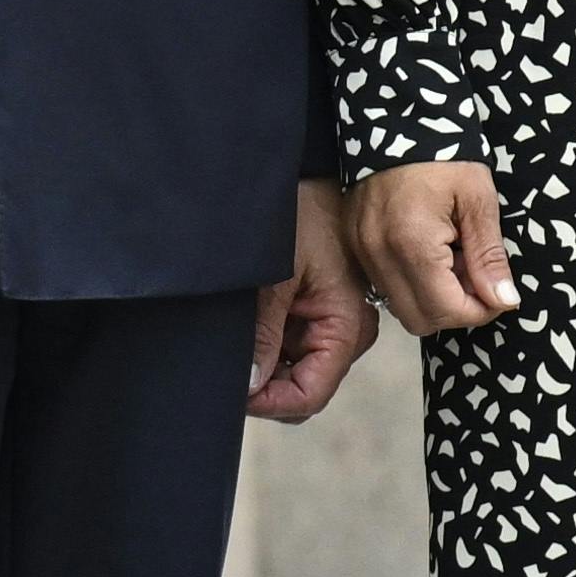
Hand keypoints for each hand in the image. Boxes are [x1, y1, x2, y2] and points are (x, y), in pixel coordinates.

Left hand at [246, 180, 376, 422]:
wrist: (304, 175)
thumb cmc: (296, 215)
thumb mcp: (273, 276)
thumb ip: (263, 334)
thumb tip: (250, 386)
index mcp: (346, 326)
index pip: (309, 395)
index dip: (267, 401)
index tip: (229, 387)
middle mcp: (348, 331)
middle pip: (303, 387)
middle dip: (264, 384)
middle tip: (227, 359)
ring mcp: (335, 322)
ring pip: (294, 370)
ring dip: (263, 362)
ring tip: (236, 331)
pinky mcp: (319, 311)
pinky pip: (292, 346)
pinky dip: (266, 343)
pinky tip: (248, 320)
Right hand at [352, 157, 518, 334]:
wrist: (396, 119)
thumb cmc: (443, 154)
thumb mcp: (479, 200)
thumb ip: (489, 255)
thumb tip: (505, 300)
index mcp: (412, 244)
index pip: (446, 311)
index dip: (480, 311)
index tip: (499, 293)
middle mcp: (379, 256)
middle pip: (420, 320)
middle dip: (456, 309)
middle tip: (478, 275)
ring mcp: (361, 252)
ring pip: (401, 307)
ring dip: (434, 297)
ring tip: (455, 259)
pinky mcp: (355, 247)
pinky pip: (386, 286)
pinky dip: (414, 283)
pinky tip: (433, 253)